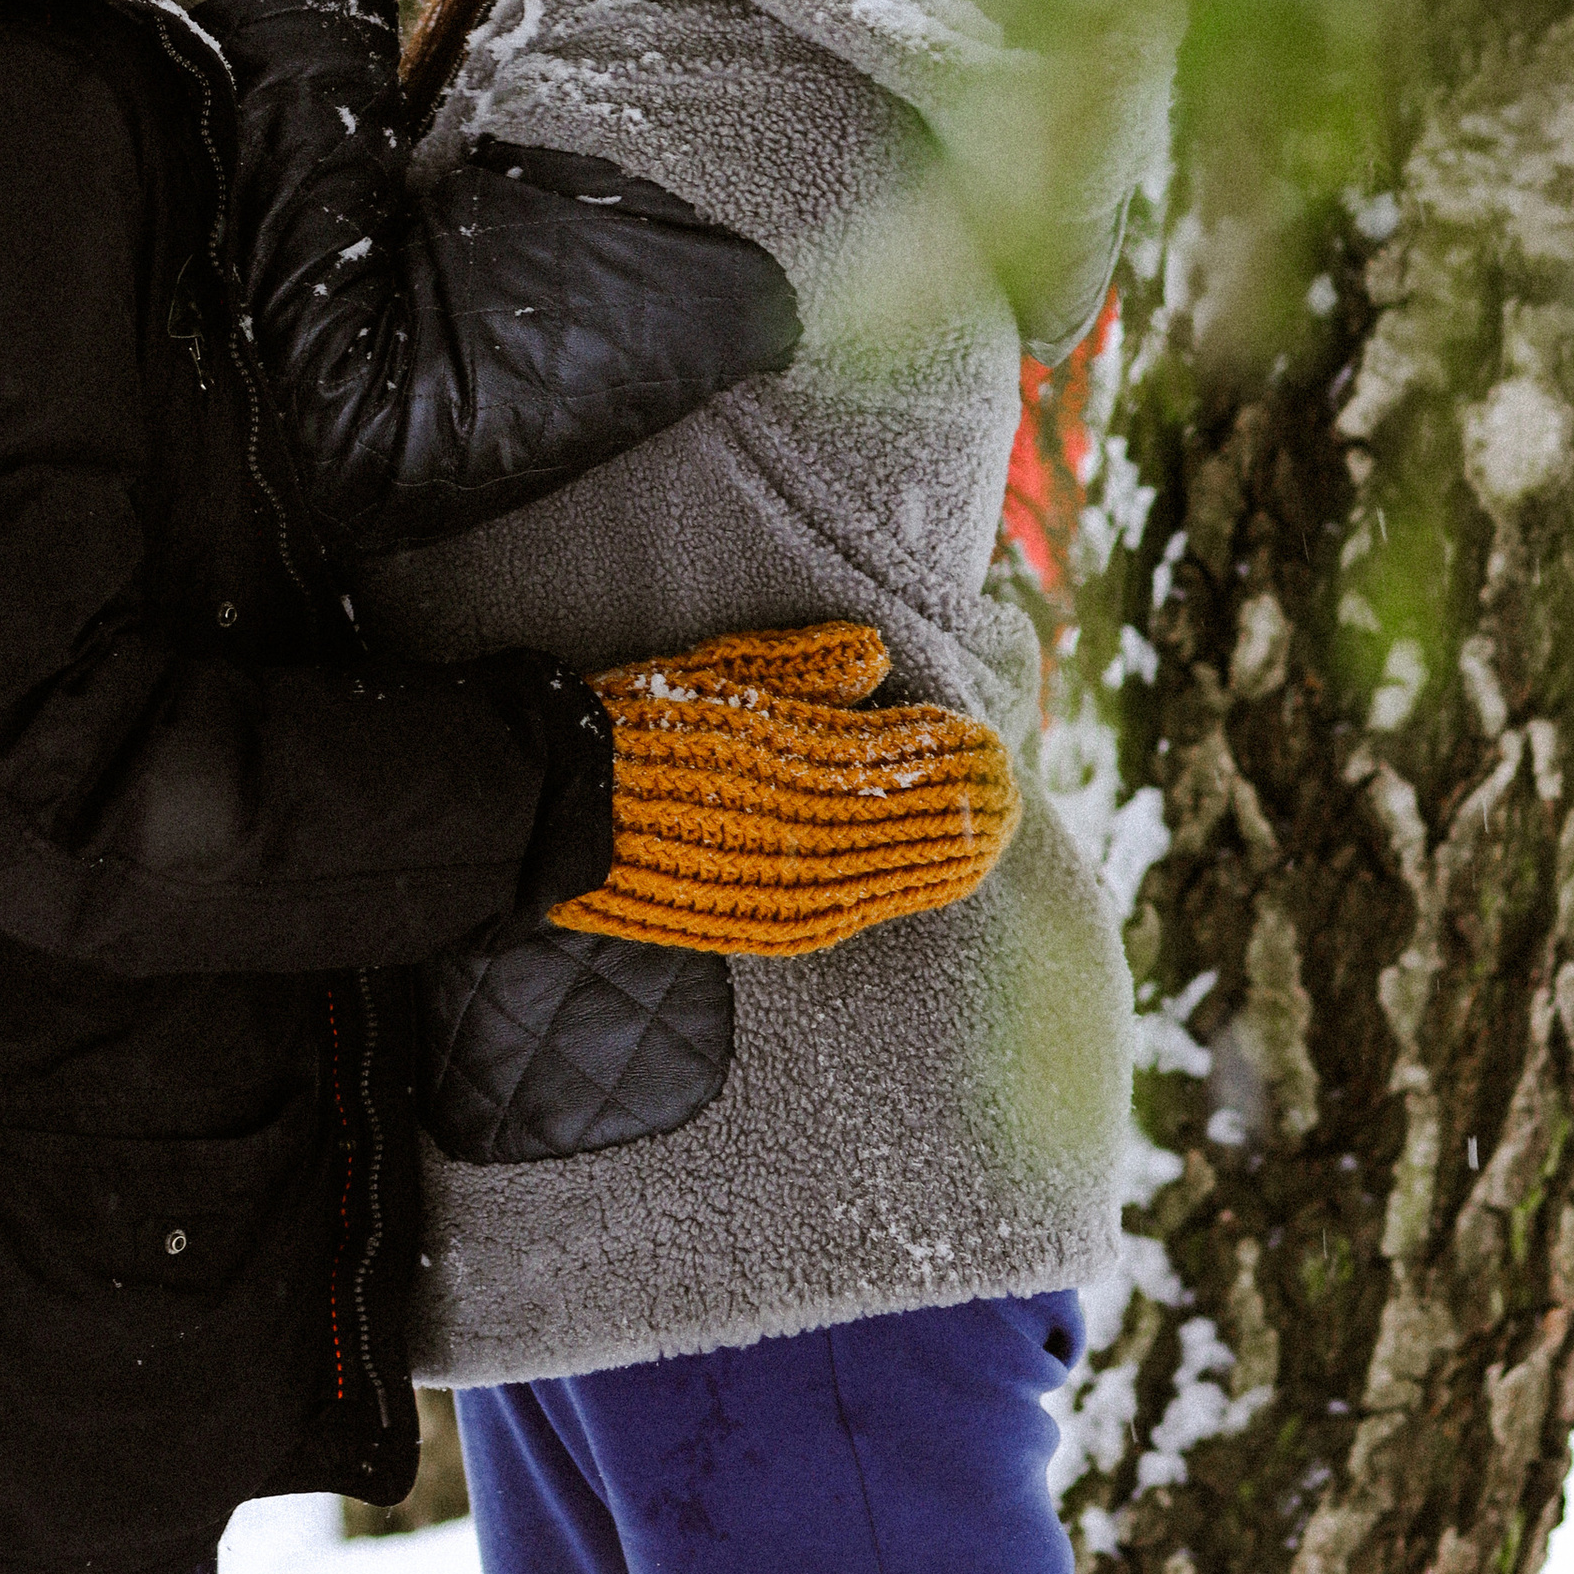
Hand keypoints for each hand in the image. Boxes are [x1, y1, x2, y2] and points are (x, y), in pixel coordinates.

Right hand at [550, 620, 1020, 957]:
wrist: (563, 810)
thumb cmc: (641, 725)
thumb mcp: (720, 672)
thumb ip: (802, 665)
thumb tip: (876, 652)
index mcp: (791, 756)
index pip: (894, 755)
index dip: (946, 750)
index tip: (987, 739)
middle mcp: (798, 826)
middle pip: (905, 817)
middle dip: (963, 804)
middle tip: (1010, 789)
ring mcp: (782, 884)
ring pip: (890, 871)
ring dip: (950, 853)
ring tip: (990, 836)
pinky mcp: (764, 922)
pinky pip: (850, 911)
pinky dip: (898, 893)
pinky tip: (932, 883)